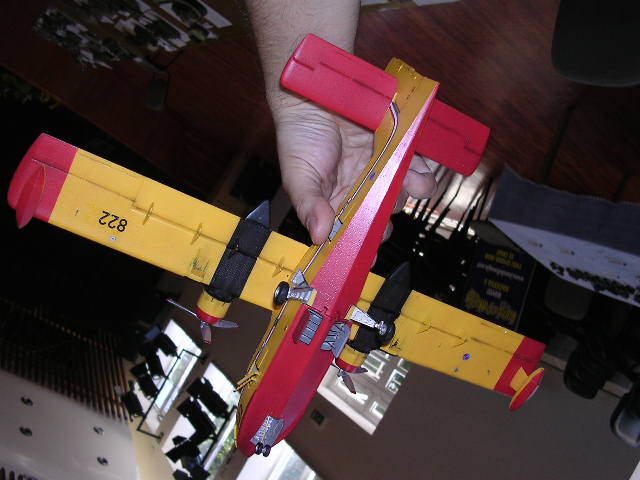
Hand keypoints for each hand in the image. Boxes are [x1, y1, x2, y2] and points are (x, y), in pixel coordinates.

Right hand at [273, 99, 437, 244]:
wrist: (311, 92)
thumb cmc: (299, 136)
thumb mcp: (298, 176)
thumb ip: (308, 205)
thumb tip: (318, 236)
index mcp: (338, 202)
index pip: (355, 230)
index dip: (364, 244)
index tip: (370, 254)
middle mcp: (363, 189)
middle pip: (385, 212)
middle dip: (391, 214)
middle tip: (388, 209)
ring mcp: (381, 167)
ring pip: (405, 189)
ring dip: (413, 190)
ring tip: (414, 183)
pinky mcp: (396, 145)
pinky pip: (416, 162)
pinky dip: (422, 167)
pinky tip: (420, 168)